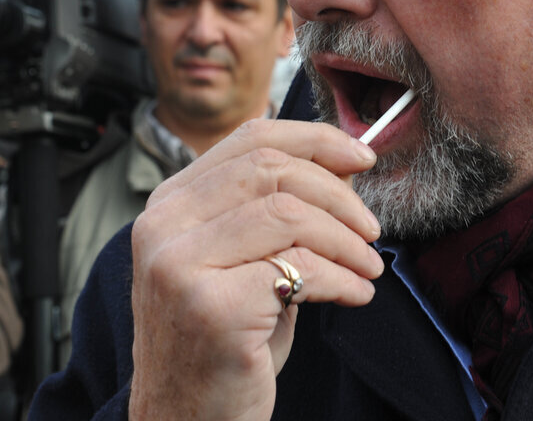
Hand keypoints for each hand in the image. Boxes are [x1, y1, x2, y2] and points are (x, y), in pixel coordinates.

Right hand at [128, 119, 383, 420]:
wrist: (186, 420)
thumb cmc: (225, 340)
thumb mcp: (243, 261)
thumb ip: (278, 209)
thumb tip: (346, 163)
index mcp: (169, 203)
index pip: (250, 139)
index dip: (316, 139)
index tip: (362, 157)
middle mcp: (162, 226)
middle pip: (271, 171)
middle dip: (339, 194)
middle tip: (371, 229)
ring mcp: (179, 266)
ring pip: (289, 214)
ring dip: (346, 239)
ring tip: (368, 267)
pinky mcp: (210, 307)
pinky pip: (299, 269)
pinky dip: (343, 279)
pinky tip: (356, 295)